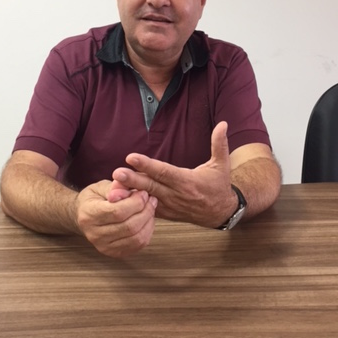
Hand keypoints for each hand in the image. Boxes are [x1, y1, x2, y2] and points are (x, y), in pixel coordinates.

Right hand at [74, 180, 157, 257]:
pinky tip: (147, 220)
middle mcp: (94, 234)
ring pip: (136, 238)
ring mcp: (104, 246)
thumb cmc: (94, 199)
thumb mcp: (102, 187)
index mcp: (89, 214)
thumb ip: (117, 188)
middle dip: (146, 211)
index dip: (136, 202)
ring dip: (148, 222)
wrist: (83, 216)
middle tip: (151, 200)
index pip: (117, 212)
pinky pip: (138, 245)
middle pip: (129, 226)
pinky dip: (147, 232)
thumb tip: (132, 192)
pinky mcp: (114, 253)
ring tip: (150, 209)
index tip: (144, 193)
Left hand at [111, 122, 237, 227]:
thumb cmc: (219, 185)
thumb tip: (223, 123)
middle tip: (117, 172)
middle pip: (151, 186)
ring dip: (129, 192)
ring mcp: (170, 206)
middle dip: (133, 179)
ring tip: (113, 184)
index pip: (164, 172)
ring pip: (146, 199)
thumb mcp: (222, 164)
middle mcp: (176, 195)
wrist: (221, 213)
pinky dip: (134, 203)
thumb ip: (220, 144)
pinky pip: (147, 209)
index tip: (131, 157)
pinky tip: (120, 196)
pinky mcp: (166, 213)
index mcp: (188, 181)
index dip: (147, 165)